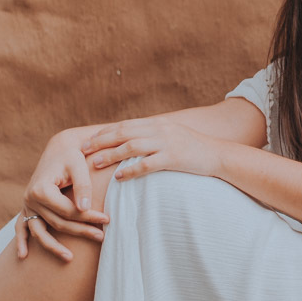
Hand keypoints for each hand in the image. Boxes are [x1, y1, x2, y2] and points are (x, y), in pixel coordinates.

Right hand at [18, 130, 109, 261]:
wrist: (59, 149)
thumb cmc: (72, 156)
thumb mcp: (79, 166)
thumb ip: (83, 186)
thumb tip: (84, 208)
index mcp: (41, 189)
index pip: (68, 211)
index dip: (88, 217)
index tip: (107, 219)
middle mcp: (30, 199)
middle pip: (57, 222)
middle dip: (80, 230)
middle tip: (102, 236)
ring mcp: (27, 205)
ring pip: (40, 231)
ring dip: (53, 246)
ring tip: (71, 259)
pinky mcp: (28, 208)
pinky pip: (21, 227)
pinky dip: (21, 241)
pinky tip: (23, 256)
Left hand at [83, 118, 222, 182]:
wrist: (218, 155)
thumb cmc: (193, 149)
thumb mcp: (172, 136)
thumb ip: (153, 136)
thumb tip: (131, 142)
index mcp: (158, 124)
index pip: (125, 125)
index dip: (104, 132)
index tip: (88, 140)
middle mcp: (160, 130)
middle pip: (123, 133)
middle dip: (101, 141)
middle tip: (83, 150)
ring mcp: (167, 143)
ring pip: (132, 146)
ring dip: (111, 155)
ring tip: (95, 164)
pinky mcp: (174, 158)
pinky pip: (148, 164)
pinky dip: (131, 170)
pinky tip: (120, 177)